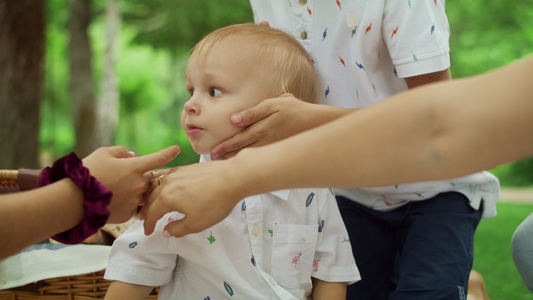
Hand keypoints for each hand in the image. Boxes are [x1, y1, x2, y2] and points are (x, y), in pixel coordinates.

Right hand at [83, 145, 179, 222]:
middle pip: (148, 178)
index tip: (178, 150)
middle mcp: (139, 184)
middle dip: (140, 176)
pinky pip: (131, 206)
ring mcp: (135, 201)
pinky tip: (109, 201)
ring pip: (140, 194)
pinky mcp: (128, 214)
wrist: (74, 199)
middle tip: (121, 176)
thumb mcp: (103, 153)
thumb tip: (132, 155)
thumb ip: (121, 152)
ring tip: (114, 189)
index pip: (158, 159)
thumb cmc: (88, 172)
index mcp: (135, 167)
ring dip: (133, 190)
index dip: (168, 153)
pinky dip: (124, 203)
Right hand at [139, 160, 243, 236]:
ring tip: (150, 201)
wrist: (232, 178)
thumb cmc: (214, 203)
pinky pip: (166, 174)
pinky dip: (160, 181)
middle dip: (146, 209)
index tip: (148, 232)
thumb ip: (177, 229)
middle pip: (151, 198)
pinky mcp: (186, 167)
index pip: (152, 213)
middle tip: (144, 218)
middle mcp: (167, 183)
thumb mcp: (196, 224)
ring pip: (157, 184)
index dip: (148, 224)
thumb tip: (165, 231)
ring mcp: (177, 173)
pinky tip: (163, 183)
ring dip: (150, 194)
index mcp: (166, 198)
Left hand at [210, 94, 325, 159]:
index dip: (225, 146)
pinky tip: (242, 165)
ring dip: (236, 161)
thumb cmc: (295, 109)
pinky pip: (261, 160)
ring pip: (250, 157)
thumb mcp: (275, 103)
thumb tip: (234, 119)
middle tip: (213, 160)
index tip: (212, 152)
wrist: (318, 123)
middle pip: (242, 151)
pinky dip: (250, 163)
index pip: (239, 139)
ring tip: (222, 164)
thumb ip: (253, 111)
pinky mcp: (279, 153)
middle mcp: (265, 141)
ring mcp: (272, 149)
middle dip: (226, 156)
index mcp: (262, 128)